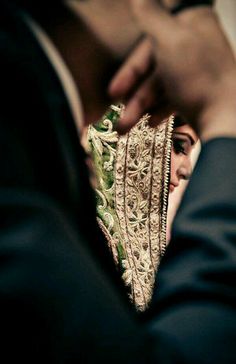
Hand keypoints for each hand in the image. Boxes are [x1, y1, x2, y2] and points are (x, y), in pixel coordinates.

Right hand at [109, 1, 235, 138]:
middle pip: (153, 68)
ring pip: (161, 86)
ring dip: (141, 107)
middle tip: (119, 114)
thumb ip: (151, 14)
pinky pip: (173, 98)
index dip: (130, 68)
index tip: (114, 90)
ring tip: (126, 126)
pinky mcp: (198, 92)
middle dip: (134, 95)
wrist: (226, 119)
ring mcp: (196, 71)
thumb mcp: (170, 40)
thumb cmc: (199, 79)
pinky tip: (151, 122)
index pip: (148, 42)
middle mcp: (193, 45)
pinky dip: (160, 110)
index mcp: (190, 25)